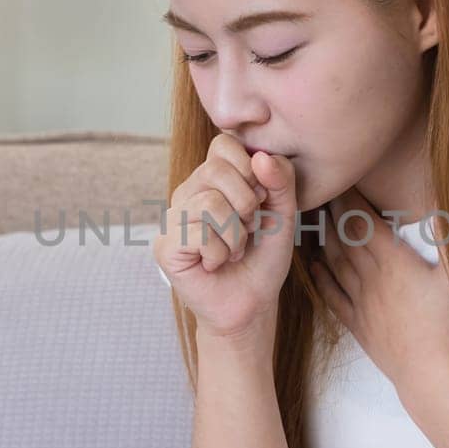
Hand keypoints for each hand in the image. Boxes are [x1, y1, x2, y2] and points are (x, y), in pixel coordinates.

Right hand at [152, 134, 298, 339]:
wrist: (252, 303)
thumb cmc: (263, 257)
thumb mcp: (283, 213)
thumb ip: (280, 180)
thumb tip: (260, 156)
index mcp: (211, 179)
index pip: (223, 144)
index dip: (249, 169)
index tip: (260, 199)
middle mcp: (187, 193)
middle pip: (216, 171)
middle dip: (246, 204)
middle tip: (247, 229)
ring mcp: (172, 219)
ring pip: (210, 204)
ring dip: (235, 235)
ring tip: (234, 249)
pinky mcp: (165, 246)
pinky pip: (199, 235)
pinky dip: (220, 254)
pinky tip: (216, 264)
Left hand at [309, 186, 448, 396]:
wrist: (432, 376)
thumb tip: (445, 208)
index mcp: (394, 262)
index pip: (363, 221)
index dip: (350, 199)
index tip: (342, 179)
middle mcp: (371, 279)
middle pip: (344, 238)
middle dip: (332, 212)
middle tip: (321, 191)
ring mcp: (362, 304)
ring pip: (334, 263)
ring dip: (322, 240)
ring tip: (313, 221)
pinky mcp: (359, 326)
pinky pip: (332, 297)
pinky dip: (321, 278)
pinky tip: (314, 267)